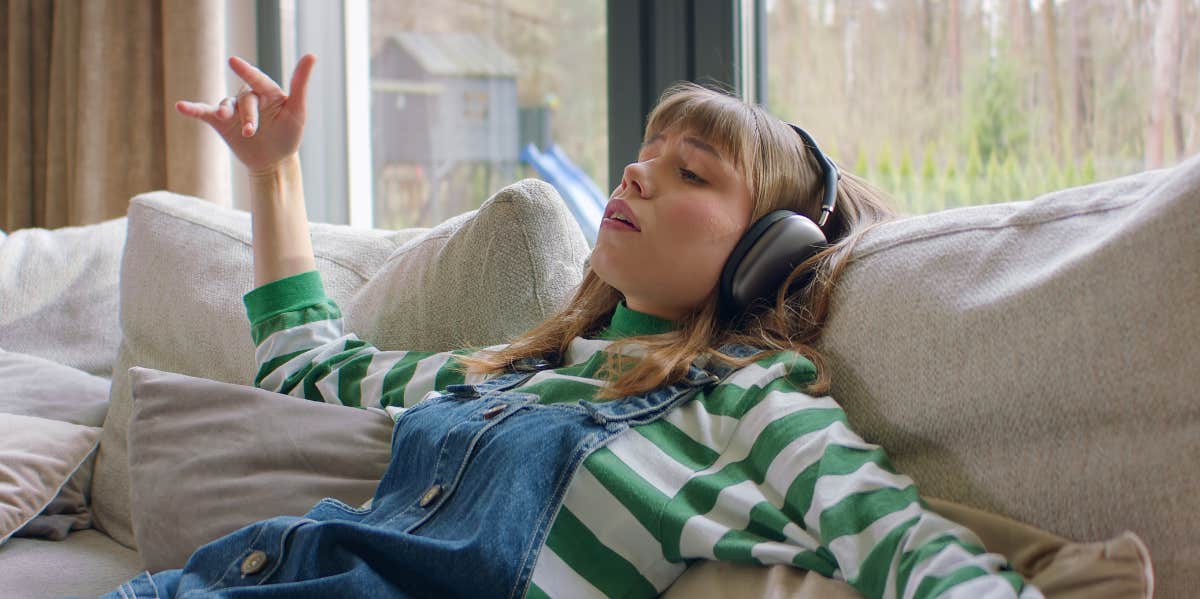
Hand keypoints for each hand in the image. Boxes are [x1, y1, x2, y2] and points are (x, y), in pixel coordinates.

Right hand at [175, 54, 316, 174]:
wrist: (273, 161)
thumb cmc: (289, 134)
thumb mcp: (297, 111)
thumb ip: (300, 84)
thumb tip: (311, 55)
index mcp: (268, 91)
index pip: (258, 79)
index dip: (246, 71)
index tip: (233, 62)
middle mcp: (249, 96)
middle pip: (245, 100)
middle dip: (248, 116)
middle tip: (250, 132)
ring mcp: (233, 109)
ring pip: (226, 105)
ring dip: (224, 112)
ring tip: (222, 117)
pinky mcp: (220, 122)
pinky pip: (203, 112)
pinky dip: (192, 109)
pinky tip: (180, 106)